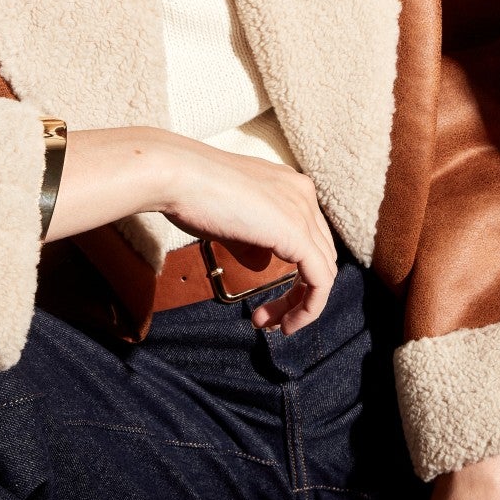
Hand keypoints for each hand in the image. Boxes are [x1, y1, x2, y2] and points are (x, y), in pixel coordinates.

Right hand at [47, 126, 336, 333]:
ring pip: (323, 270)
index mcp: (288, 185)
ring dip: (301, 305)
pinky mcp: (296, 232)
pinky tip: (285, 324)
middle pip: (319, 254)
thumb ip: (250, 242)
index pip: (308, 236)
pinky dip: (308, 307)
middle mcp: (303, 193)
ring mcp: (303, 211)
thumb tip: (262, 264)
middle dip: (298, 293)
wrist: (175, 175)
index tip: (265, 299)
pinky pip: (320, 280)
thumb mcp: (227, 221)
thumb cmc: (189, 192)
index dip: (294, 272)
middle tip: (267, 318)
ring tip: (273, 325)